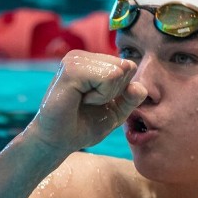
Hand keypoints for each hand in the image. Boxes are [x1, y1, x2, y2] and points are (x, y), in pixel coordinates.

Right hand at [27, 51, 147, 154]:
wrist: (59, 141)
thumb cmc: (83, 125)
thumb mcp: (116, 112)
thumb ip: (131, 98)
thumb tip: (139, 87)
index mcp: (92, 62)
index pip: (128, 67)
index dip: (121, 91)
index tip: (98, 102)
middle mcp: (83, 56)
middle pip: (126, 67)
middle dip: (114, 92)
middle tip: (90, 103)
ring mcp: (75, 60)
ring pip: (118, 71)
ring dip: (106, 94)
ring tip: (84, 101)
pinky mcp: (71, 69)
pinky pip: (108, 77)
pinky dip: (100, 96)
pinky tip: (80, 100)